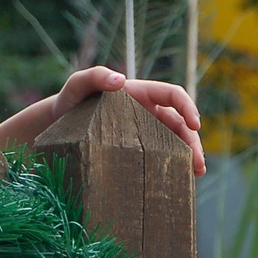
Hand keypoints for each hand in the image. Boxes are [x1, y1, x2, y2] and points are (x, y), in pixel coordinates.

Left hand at [56, 67, 206, 175]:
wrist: (58, 124)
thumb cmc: (70, 100)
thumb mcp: (78, 84)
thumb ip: (95, 76)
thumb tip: (119, 81)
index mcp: (140, 93)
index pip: (173, 95)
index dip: (188, 107)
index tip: (195, 125)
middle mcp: (146, 112)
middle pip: (179, 124)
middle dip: (193, 142)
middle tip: (199, 165)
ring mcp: (143, 132)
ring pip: (174, 143)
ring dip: (189, 157)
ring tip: (195, 176)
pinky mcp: (137, 150)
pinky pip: (160, 157)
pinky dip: (171, 166)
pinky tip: (177, 180)